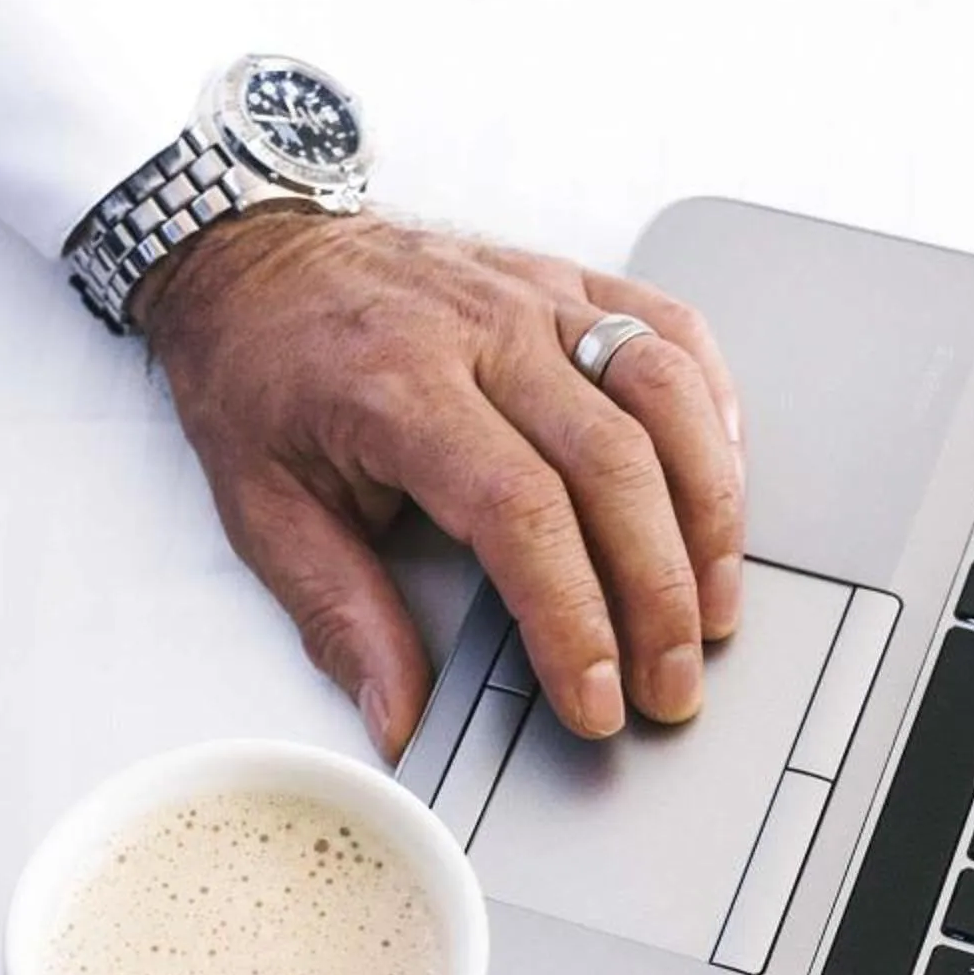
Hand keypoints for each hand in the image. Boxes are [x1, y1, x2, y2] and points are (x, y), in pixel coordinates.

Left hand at [135, 209, 746, 754]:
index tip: (595, 699)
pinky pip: (671, 330)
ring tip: (714, 609)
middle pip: (613, 465)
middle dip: (659, 594)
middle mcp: (482, 333)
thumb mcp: (262, 510)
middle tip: (669, 686)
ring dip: (709, 511)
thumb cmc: (256, 380)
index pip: (521, 514)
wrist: (251, 255)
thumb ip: (338, 616)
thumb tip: (398, 719)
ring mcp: (534, 296)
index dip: (573, 618)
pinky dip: (715, 413)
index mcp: (398, 390)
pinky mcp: (566, 279)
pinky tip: (722, 490)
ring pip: (664, 393)